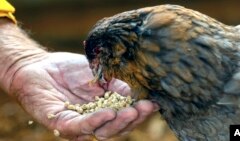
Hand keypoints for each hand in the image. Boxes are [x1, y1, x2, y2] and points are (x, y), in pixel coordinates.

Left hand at [9, 52, 157, 140]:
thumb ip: (117, 84)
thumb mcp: (100, 74)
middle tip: (145, 107)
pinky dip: (95, 121)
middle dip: (133, 119)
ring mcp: (78, 124)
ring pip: (102, 132)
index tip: (154, 102)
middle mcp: (94, 120)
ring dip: (118, 123)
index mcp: (104, 109)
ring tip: (130, 111)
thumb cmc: (70, 70)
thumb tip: (138, 91)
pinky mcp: (61, 123)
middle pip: (118, 128)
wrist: (40, 66)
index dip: (140, 111)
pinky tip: (108, 113)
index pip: (125, 116)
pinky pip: (79, 127)